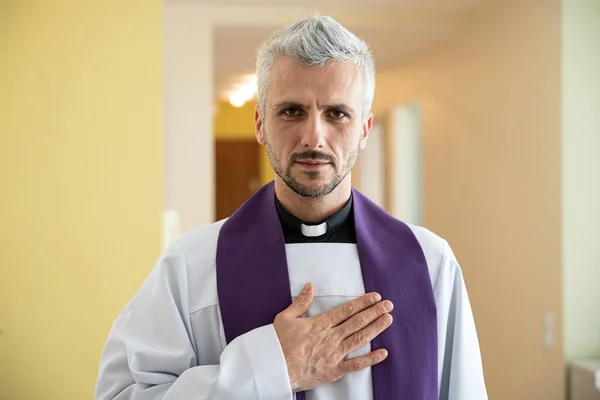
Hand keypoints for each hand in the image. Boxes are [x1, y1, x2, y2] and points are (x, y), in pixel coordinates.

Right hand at [273, 282, 393, 391]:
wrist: (274, 368)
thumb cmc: (278, 344)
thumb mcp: (285, 317)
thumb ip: (301, 302)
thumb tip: (309, 286)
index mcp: (320, 324)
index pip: (347, 310)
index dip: (363, 302)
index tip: (375, 297)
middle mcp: (331, 337)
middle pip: (357, 322)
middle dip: (374, 312)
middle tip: (388, 305)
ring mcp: (334, 354)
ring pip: (360, 339)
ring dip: (376, 328)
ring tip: (388, 319)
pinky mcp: (334, 370)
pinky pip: (356, 364)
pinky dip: (371, 359)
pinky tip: (383, 353)